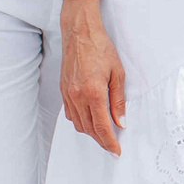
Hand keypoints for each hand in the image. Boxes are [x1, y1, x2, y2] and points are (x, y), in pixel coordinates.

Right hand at [59, 1, 126, 154]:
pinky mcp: (63, 90)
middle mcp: (77, 96)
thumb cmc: (100, 47)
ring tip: (103, 135)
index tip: (116, 151)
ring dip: (90, 132)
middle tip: (112, 146)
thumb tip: (120, 122)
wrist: (79, 32)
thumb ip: (119, 101)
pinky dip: (80, 121)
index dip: (110, 142)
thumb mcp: (118, 73)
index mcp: (93, 92)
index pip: (102, 127)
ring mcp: (68, 94)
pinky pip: (70, 114)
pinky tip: (89, 119)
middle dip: (101, 140)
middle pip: (89, 129)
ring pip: (78, 123)